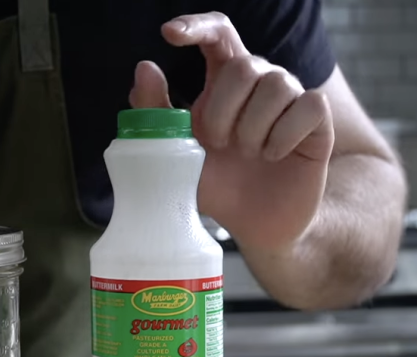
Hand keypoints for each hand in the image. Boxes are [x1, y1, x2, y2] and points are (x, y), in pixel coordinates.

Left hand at [129, 12, 334, 252]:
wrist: (252, 224)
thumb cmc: (214, 184)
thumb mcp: (174, 152)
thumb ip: (156, 111)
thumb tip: (144, 67)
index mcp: (223, 83)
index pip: (218, 34)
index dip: (196, 26)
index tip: (170, 35)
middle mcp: (259, 82)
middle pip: (244, 65)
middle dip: (222, 110)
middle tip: (218, 144)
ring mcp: (291, 98)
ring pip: (277, 85)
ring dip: (253, 128)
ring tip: (247, 154)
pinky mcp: (317, 120)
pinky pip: (308, 106)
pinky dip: (283, 136)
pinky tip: (272, 156)